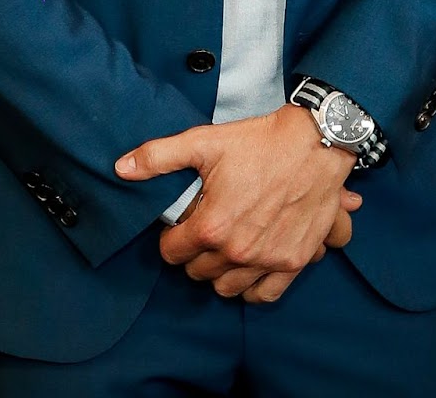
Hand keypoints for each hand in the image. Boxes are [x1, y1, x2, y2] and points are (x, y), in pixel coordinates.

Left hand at [115, 104, 362, 302]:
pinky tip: (249, 268)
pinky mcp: (293, 261)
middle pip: (198, 272)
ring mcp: (267, 260)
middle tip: (203, 231)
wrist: (313, 143)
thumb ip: (159, 157)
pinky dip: (253, 287)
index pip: (171, 253)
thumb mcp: (204, 141)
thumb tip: (121, 168)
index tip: (181, 224)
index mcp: (211, 226)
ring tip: (224, 249)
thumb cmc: (259, 141)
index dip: (171, 237)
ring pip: (227, 288)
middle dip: (195, 254)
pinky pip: (264, 295)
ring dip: (220, 272)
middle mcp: (237, 251)